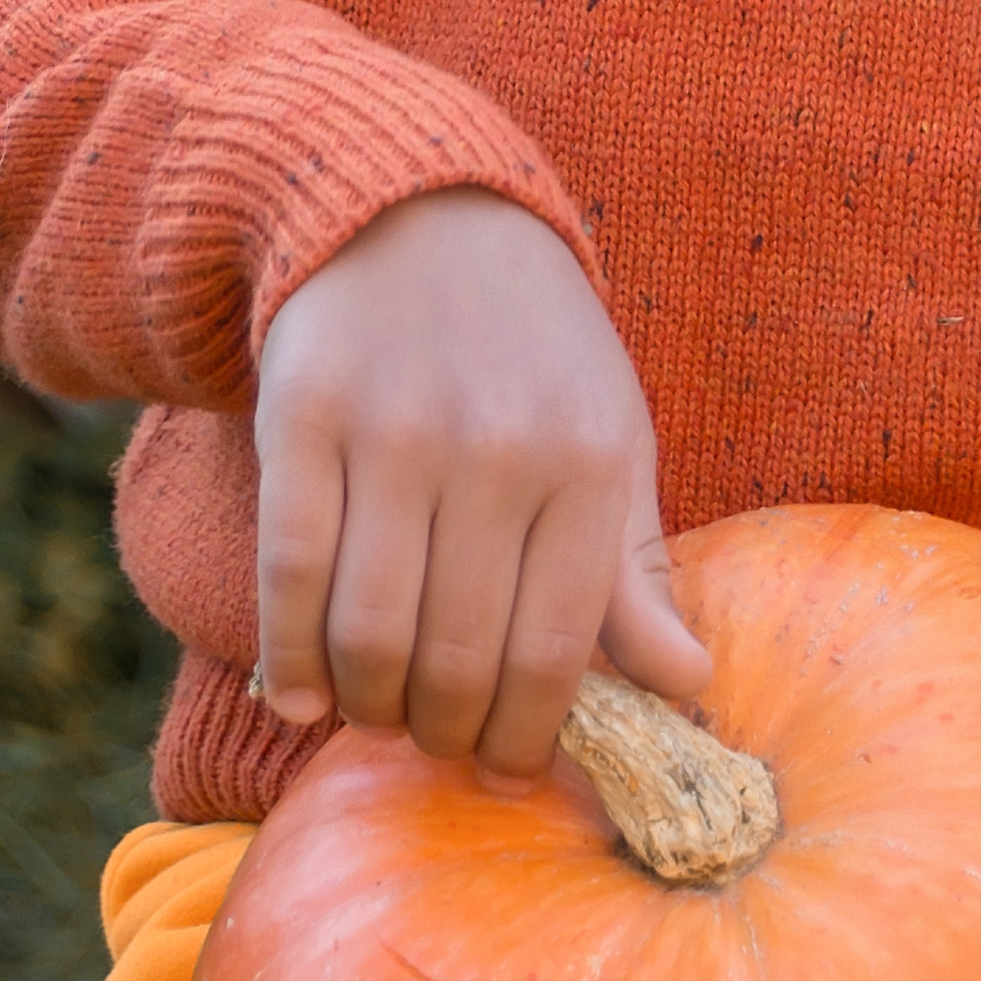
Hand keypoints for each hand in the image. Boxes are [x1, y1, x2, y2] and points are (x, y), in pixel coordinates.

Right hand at [253, 187, 707, 785]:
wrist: (422, 211)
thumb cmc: (535, 347)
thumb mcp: (611, 435)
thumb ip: (637, 568)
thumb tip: (689, 687)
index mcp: (587, 458)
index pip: (556, 649)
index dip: (527, 736)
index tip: (511, 769)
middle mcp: (496, 446)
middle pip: (458, 656)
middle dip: (446, 733)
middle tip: (440, 747)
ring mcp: (394, 430)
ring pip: (370, 630)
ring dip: (370, 705)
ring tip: (380, 715)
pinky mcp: (304, 416)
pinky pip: (291, 573)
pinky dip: (292, 656)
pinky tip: (302, 695)